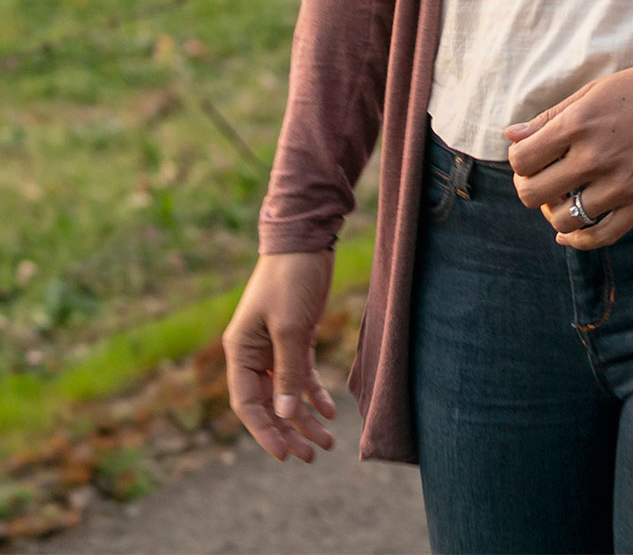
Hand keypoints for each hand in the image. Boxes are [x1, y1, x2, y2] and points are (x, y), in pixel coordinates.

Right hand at [223, 251, 338, 462]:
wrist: (306, 239)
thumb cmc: (291, 279)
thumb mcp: (290, 328)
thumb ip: (287, 372)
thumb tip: (283, 413)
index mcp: (240, 353)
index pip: (247, 404)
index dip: (264, 432)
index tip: (284, 455)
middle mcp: (253, 354)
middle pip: (268, 404)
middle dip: (288, 431)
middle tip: (311, 455)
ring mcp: (274, 346)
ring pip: (287, 392)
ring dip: (304, 417)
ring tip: (326, 442)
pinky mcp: (295, 336)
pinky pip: (301, 374)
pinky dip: (314, 392)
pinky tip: (329, 410)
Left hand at [505, 64, 632, 248]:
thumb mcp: (596, 91)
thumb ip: (551, 116)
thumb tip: (510, 135)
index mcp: (579, 124)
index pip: (521, 159)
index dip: (518, 161)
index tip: (531, 156)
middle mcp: (594, 157)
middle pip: (533, 194)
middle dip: (530, 187)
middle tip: (544, 177)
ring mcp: (619, 184)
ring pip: (563, 220)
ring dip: (554, 212)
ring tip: (564, 197)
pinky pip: (600, 236)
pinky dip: (578, 241)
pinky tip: (570, 233)